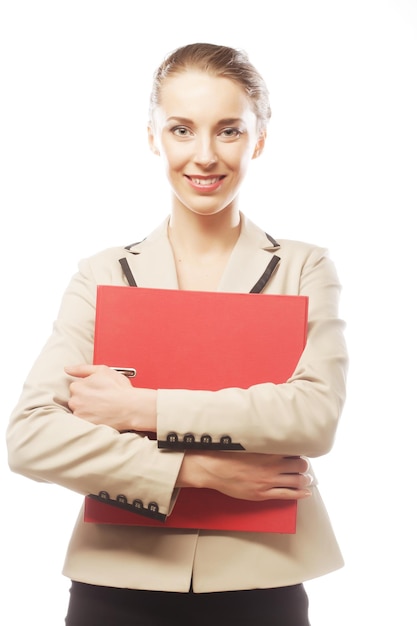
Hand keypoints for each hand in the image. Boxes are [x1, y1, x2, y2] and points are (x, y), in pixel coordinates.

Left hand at [65, 364, 156, 431]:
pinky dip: (92, 418)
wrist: (131, 407)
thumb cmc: (119, 389)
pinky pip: (85, 420)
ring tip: (103, 406)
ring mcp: (80, 414)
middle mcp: (75, 401)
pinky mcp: (86, 424)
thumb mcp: (102, 370)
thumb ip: (82, 368)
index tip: (99, 389)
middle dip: (87, 398)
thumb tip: (67, 369)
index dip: (89, 387)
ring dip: (88, 409)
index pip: (76, 386)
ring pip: (80, 410)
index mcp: (77, 386)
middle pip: (76, 399)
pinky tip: (101, 414)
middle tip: (102, 398)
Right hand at [177, 451, 311, 500]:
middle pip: (300, 465)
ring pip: (297, 481)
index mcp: (268, 450)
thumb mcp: (247, 441)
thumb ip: (261, 439)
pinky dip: (300, 494)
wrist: (213, 468)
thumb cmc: (227, 453)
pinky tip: (306, 493)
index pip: (294, 450)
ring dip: (305, 479)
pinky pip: (288, 495)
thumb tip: (270, 432)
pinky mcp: (263, 493)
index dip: (300, 451)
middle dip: (304, 465)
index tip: (301, 451)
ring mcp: (269, 481)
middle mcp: (272, 465)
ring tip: (307, 478)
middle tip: (303, 465)